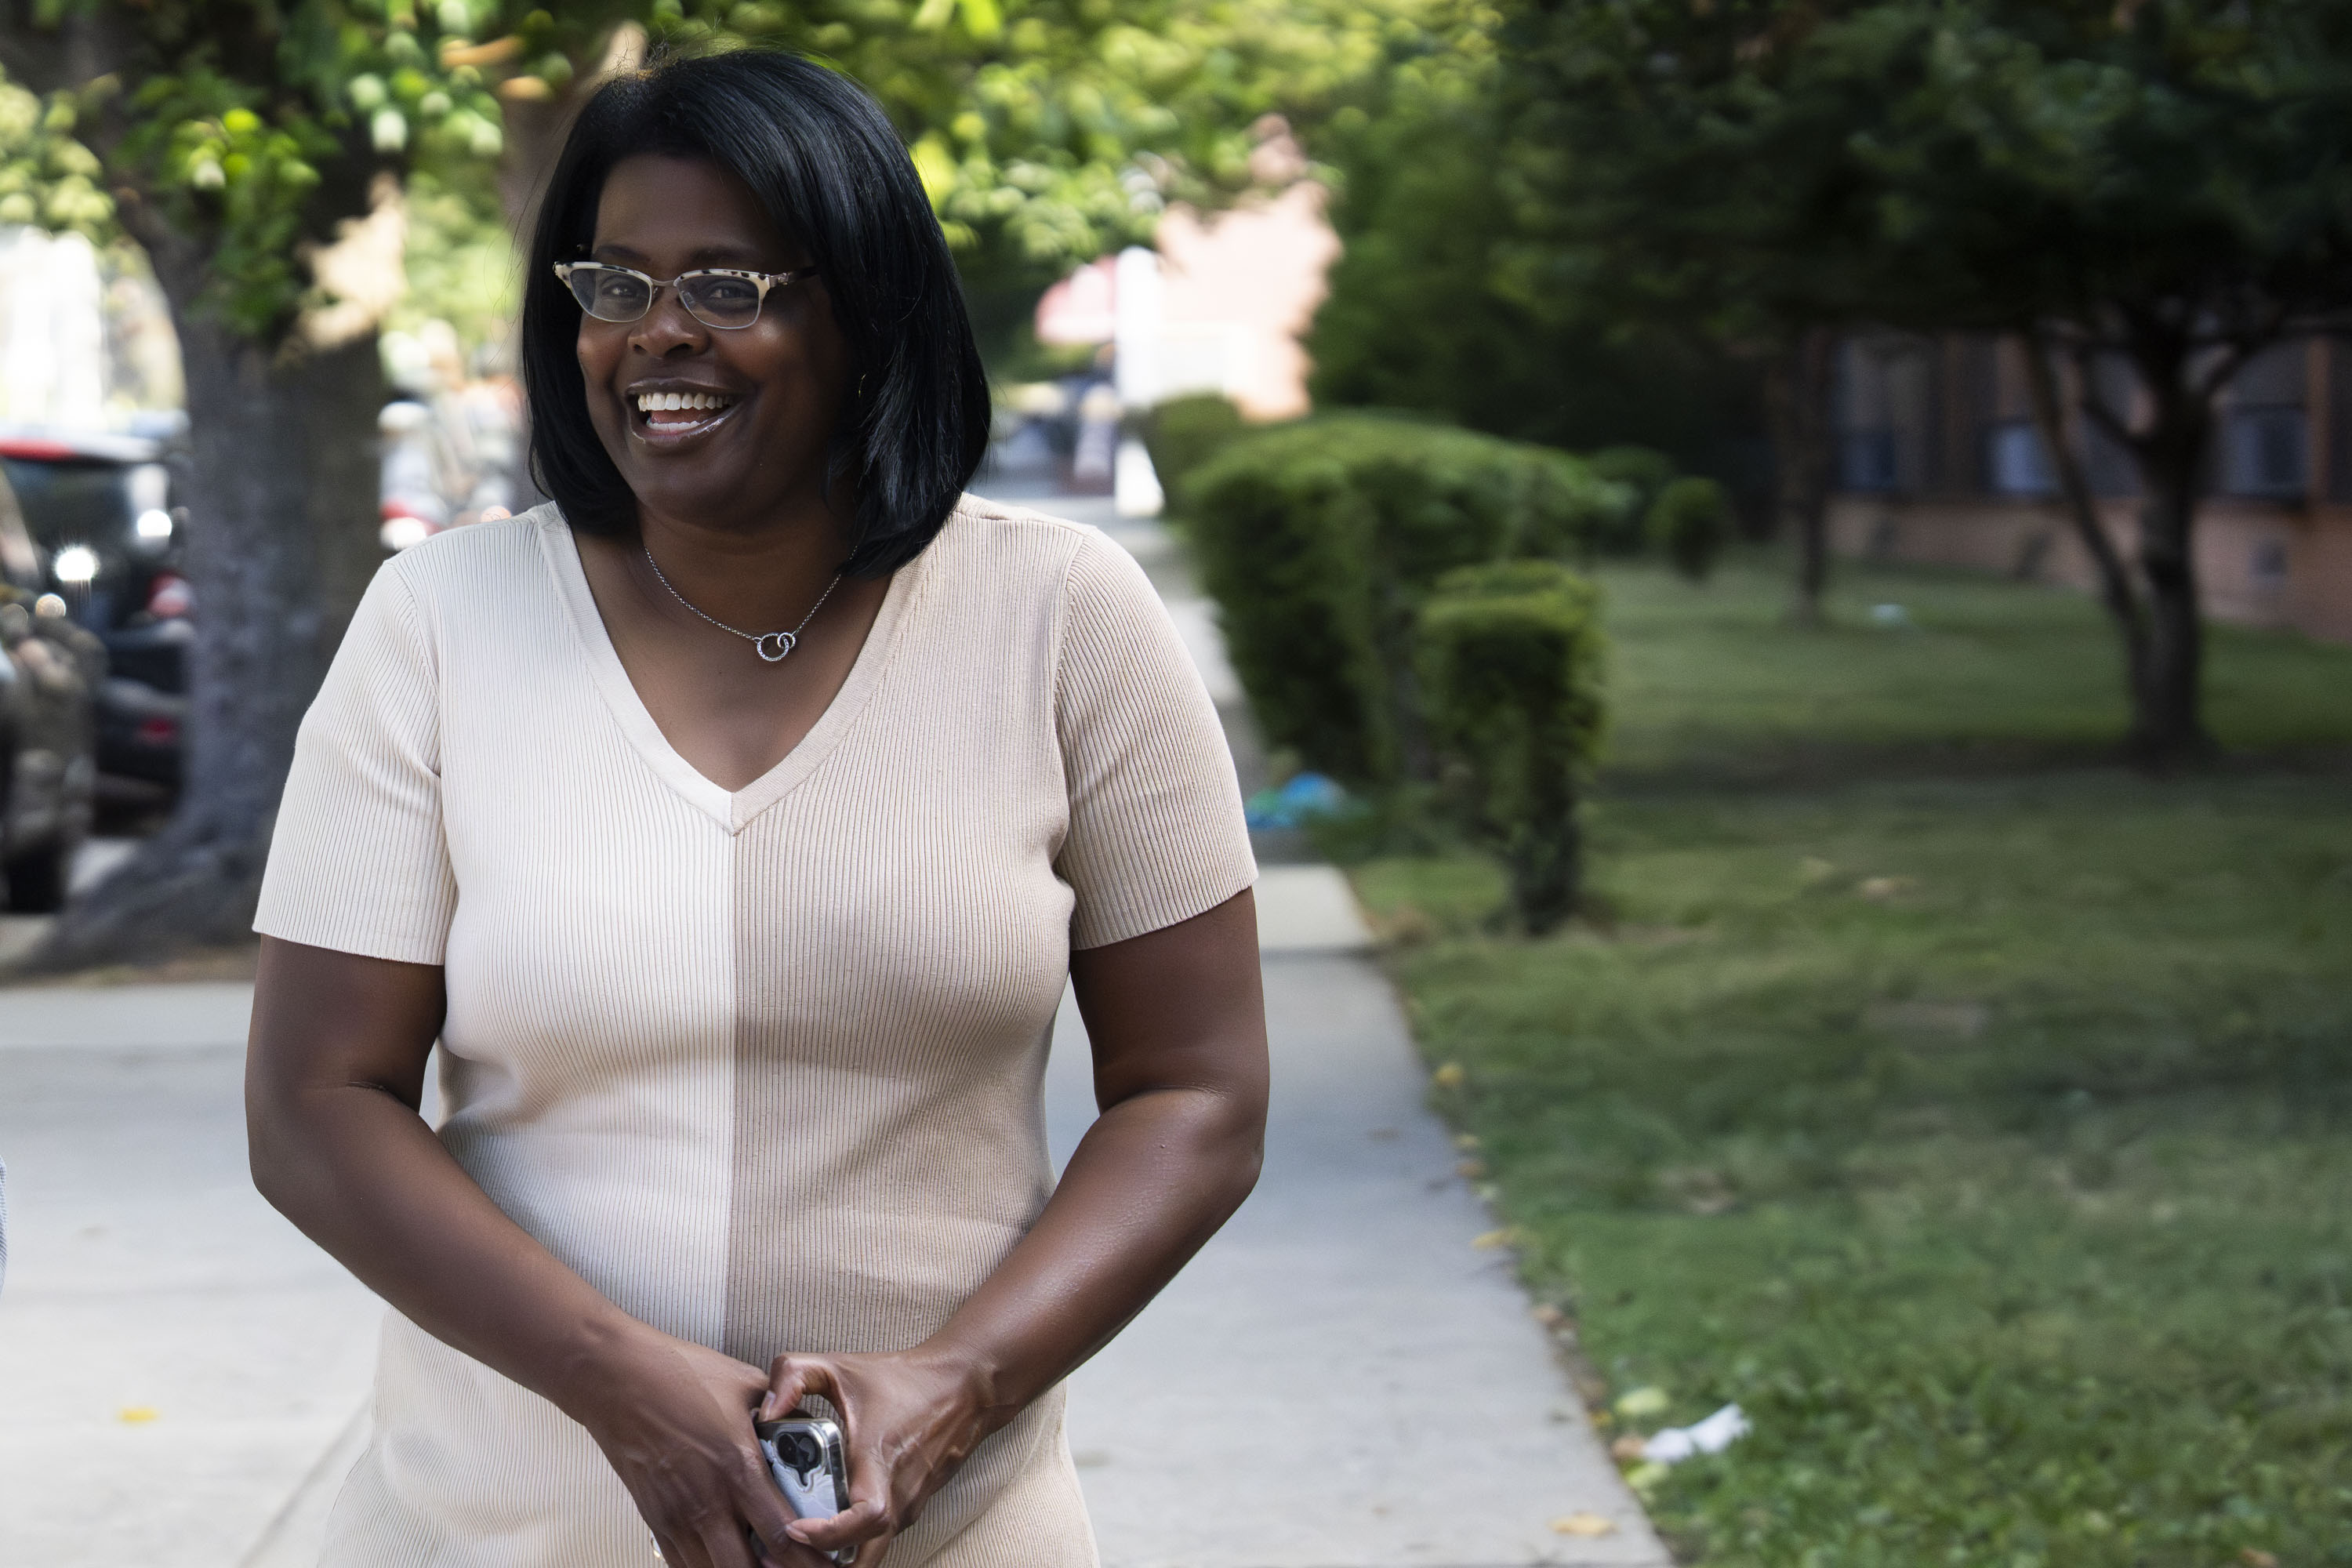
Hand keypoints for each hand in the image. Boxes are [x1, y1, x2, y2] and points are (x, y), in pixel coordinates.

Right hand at [565, 1327, 831, 1567]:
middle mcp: (707, 1500)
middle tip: (798, 1567)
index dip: (809, 1560)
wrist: (616, 1378)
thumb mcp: (747, 1385)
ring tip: (765, 1563)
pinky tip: (728, 1558)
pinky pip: (684, 1566)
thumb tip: (807, 1427)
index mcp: (738, 1466)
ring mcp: (677, 1516)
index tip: (829, 1564)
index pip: (781, 1534)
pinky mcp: (655, 1520)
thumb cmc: (677, 1374)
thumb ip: (782, 1414)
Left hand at [760, 1346, 1001, 1565]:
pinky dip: (851, 1543)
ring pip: (871, 1552)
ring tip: (795, 1543)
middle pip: (866, 1557)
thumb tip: (765, 1411)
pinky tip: (823, 1526)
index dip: (829, 1534)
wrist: (963, 1388)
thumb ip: (793, 1376)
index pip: (866, 1517)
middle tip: (780, 1553)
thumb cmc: (903, 1379)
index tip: (795, 1529)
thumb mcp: (839, 1366)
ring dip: (836, 1558)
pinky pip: (878, 1538)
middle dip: (823, 1564)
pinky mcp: (911, 1508)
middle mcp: (898, 1492)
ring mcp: (908, 1504)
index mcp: (880, 1460)